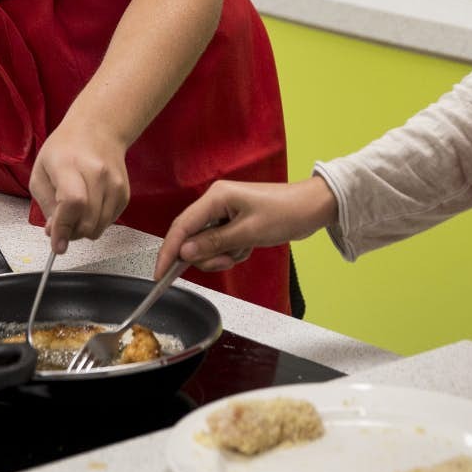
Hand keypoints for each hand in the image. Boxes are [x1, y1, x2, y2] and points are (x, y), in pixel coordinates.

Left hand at [28, 122, 130, 253]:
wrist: (99, 130)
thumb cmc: (65, 149)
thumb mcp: (41, 173)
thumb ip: (46, 205)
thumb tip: (55, 233)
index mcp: (70, 165)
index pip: (73, 203)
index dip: (64, 228)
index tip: (57, 245)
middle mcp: (97, 173)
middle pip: (88, 220)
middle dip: (71, 232)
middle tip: (62, 225)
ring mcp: (115, 183)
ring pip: (100, 226)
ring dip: (84, 229)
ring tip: (75, 214)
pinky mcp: (125, 193)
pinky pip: (110, 222)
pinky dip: (97, 222)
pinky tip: (90, 205)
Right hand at [153, 177, 337, 276]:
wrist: (311, 208)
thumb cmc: (284, 213)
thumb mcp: (247, 233)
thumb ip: (213, 243)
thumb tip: (184, 252)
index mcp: (216, 197)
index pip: (182, 226)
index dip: (169, 251)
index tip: (160, 274)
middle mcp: (216, 202)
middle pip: (192, 237)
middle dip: (206, 256)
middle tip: (226, 261)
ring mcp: (224, 212)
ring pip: (207, 244)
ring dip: (222, 255)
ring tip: (243, 251)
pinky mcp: (233, 222)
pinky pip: (221, 244)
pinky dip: (232, 252)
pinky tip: (248, 247)